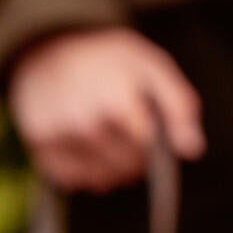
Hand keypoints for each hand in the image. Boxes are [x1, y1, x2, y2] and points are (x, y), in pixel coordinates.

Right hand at [8, 28, 206, 191]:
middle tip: (130, 140)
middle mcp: (85, 123)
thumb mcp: (151, 66)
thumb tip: (193, 149)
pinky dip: (85, 174)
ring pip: (100, 178)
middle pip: (125, 166)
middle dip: (135, 159)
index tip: (150, 133)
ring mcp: (59, 138)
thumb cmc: (106, 59)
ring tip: (111, 147)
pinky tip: (88, 153)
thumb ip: (178, 105)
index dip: (154, 145)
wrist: (46, 52)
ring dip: (112, 171)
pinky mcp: (39, 149)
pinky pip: (72, 180)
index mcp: (118, 100)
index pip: (147, 148)